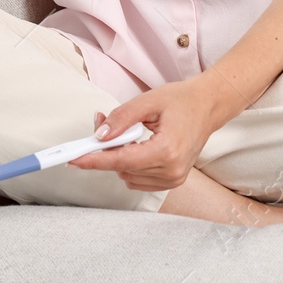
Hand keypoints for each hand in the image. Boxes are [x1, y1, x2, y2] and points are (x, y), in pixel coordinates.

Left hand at [66, 77, 224, 192]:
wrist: (208, 106)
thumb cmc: (183, 101)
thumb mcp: (149, 101)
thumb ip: (122, 118)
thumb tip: (99, 136)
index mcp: (167, 150)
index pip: (121, 160)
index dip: (94, 160)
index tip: (73, 160)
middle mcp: (171, 170)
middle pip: (122, 168)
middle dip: (107, 149)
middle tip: (104, 125)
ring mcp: (173, 178)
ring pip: (127, 175)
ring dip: (119, 157)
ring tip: (129, 134)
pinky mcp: (172, 181)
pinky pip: (138, 180)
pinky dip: (130, 165)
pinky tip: (138, 147)